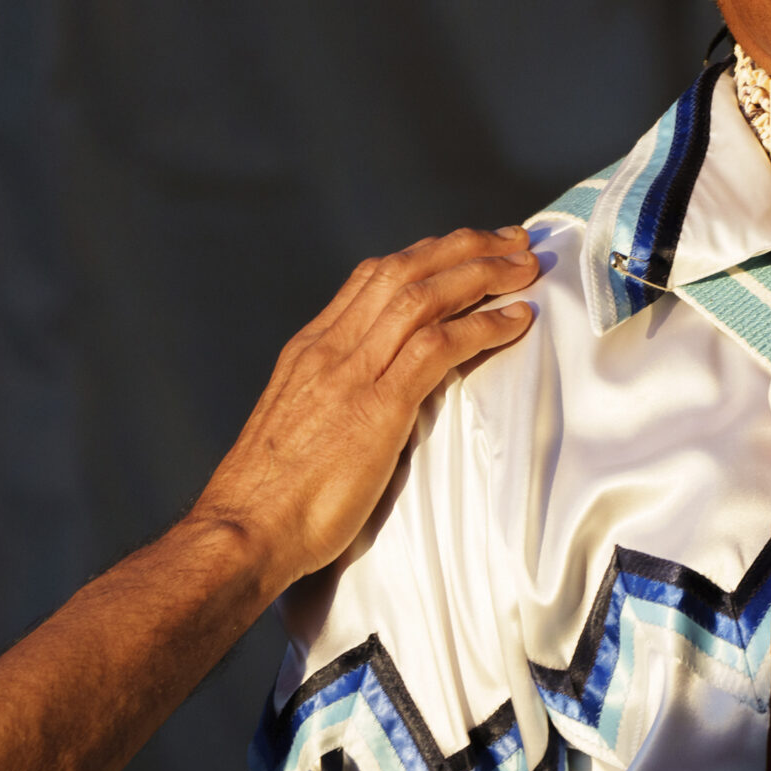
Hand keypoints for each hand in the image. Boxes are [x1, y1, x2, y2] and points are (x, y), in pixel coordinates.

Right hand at [188, 226, 540, 594]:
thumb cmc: (272, 499)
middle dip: (464, 246)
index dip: (427, 254)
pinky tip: (517, 320)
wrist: (242, 532)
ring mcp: (351, 374)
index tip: (465, 245)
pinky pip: (439, 346)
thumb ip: (334, 396)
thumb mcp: (299, 425)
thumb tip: (375, 395)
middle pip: (404, 270)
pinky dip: (484, 326)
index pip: (372, 277)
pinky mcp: (376, 408)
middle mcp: (329, 348)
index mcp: (309, 349)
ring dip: (483, 273)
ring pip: (424, 296)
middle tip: (514, 238)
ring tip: (527, 266)